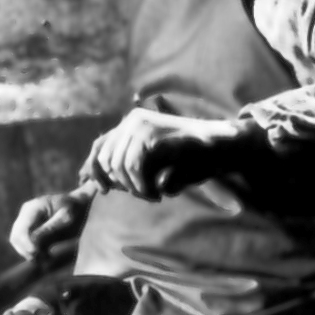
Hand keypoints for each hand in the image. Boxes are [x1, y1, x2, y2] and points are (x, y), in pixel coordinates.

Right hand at [9, 185, 94, 259]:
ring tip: (47, 258)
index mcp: (34, 207)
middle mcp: (26, 214)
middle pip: (16, 236)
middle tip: (43, 258)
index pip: (22, 227)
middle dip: (26, 250)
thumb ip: (51, 227)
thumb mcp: (67, 216)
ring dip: (29, 254)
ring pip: (18, 243)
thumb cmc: (74, 208)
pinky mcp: (29, 232)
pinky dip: (34, 254)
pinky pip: (24, 246)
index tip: (35, 253)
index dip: (25, 242)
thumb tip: (34, 240)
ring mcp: (26, 223)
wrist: (78, 207)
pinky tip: (47, 256)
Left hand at [79, 107, 243, 200]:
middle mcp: (132, 120)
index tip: (102, 191)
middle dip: (121, 184)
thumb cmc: (190, 157)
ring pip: (119, 165)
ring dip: (135, 188)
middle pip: (106, 159)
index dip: (94, 170)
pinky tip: (158, 193)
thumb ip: (128, 168)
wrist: (221, 147)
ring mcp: (141, 124)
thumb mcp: (154, 163)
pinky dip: (143, 186)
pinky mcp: (152, 134)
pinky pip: (134, 167)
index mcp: (130, 123)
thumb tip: (94, 180)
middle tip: (145, 194)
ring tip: (154, 195)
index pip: (98, 147)